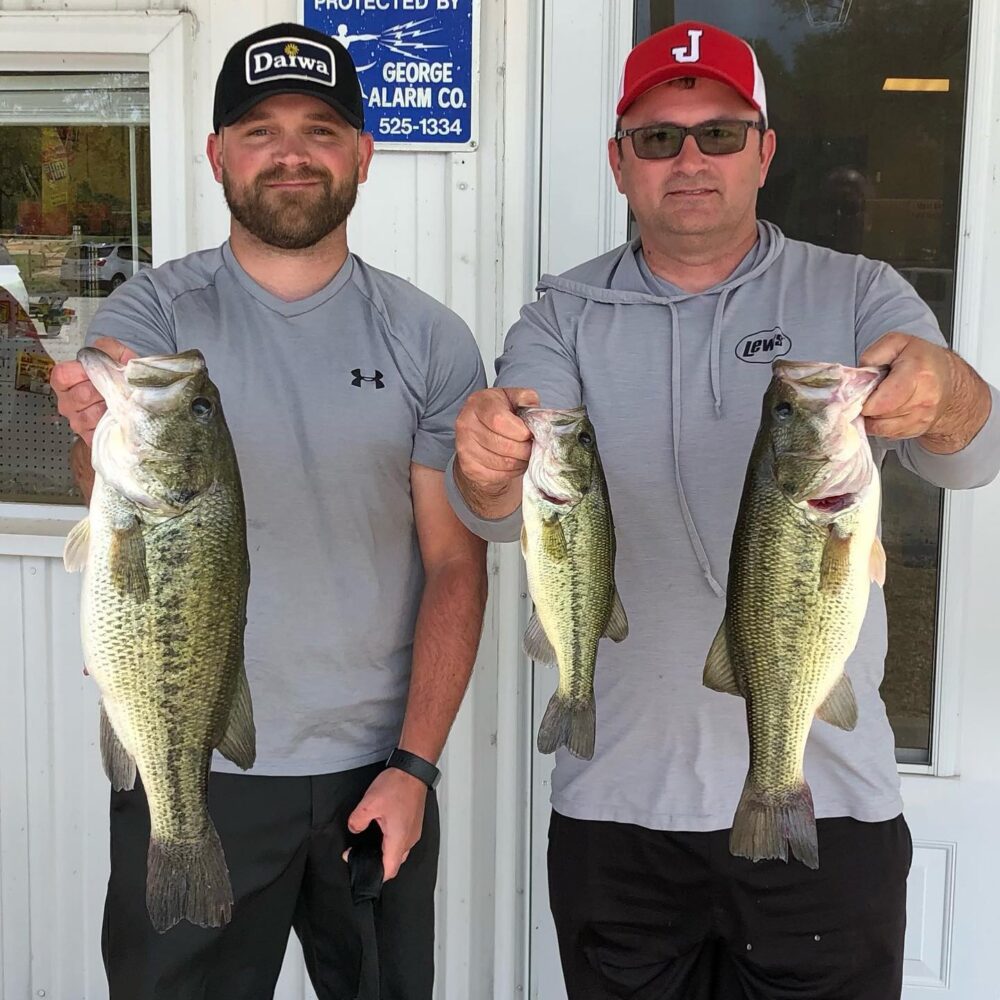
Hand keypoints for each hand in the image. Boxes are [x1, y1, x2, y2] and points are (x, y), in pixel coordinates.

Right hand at [50, 336, 136, 444]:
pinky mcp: (89, 437)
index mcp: (66, 380)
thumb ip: (109, 349)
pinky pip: (98, 432)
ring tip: (119, 402)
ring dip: (109, 408)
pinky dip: (112, 424)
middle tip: (115, 388)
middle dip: (102, 391)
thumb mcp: (117, 356)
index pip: (63, 374)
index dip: (83, 372)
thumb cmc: (119, 378)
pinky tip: (118, 417)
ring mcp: (77, 421)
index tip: (99, 372)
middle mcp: (67, 401)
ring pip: (90, 415)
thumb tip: (104, 353)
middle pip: (80, 395)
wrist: (132, 402)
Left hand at [345, 767, 427, 881]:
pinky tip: (382, 828)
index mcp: (398, 839)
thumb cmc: (397, 785)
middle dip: (377, 861)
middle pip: (393, 862)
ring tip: (371, 838)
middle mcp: (409, 839)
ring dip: (385, 849)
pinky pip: (403, 839)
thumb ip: (357, 821)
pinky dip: (391, 840)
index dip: (375, 875)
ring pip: (398, 851)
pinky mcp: (414, 823)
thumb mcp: (369, 803)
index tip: (361, 865)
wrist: (413, 770)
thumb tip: (355, 829)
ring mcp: (414, 831)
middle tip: (361, 851)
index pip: (389, 871)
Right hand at [454, 386, 539, 490]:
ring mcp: (465, 447)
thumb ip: (526, 398)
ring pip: (503, 462)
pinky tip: (514, 462)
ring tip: (525, 454)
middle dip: (524, 449)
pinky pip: (497, 475)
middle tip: (531, 446)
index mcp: (478, 403)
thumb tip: (536, 411)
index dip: (520, 431)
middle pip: (504, 445)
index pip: (499, 420)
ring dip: (521, 461)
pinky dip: (512, 472)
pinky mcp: (468, 466)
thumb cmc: (499, 414)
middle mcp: (466, 424)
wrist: (478, 433)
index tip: (529, 433)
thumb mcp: (513, 398)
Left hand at [859, 333, 954, 439]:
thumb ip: (874, 353)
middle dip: (867, 405)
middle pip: (879, 415)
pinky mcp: (918, 430)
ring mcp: (922, 417)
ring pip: (881, 428)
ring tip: (879, 400)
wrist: (949, 380)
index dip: (867, 400)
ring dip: (873, 417)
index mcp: (918, 374)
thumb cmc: (922, 359)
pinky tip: (887, 410)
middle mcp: (924, 399)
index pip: (884, 400)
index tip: (863, 393)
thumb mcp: (898, 342)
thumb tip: (859, 374)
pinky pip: (888, 434)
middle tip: (871, 393)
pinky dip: (881, 424)